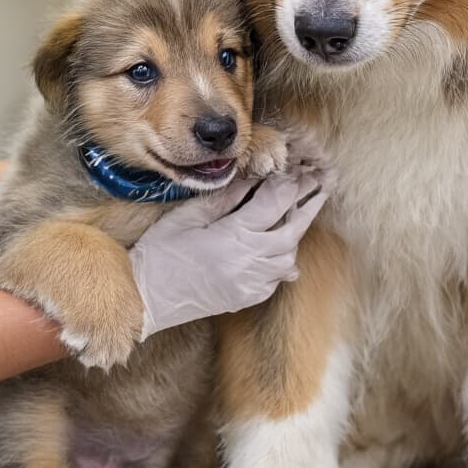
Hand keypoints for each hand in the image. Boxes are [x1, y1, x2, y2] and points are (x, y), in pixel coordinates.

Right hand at [128, 169, 328, 338]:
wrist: (147, 297)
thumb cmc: (160, 253)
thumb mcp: (188, 216)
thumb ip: (226, 198)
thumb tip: (252, 179)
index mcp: (234, 236)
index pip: (275, 202)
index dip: (288, 183)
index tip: (296, 169)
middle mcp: (250, 261)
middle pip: (294, 229)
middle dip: (309, 203)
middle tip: (320, 184)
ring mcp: (252, 283)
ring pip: (290, 255)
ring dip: (297, 232)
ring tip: (301, 211)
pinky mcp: (248, 297)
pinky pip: (278, 277)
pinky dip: (283, 259)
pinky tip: (282, 247)